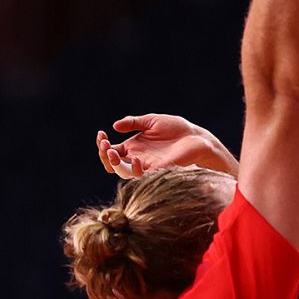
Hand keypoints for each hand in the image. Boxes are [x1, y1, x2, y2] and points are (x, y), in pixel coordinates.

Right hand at [96, 114, 230, 178]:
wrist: (196, 137)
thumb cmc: (176, 129)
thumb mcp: (151, 121)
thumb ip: (134, 122)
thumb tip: (115, 126)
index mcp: (133, 147)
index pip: (111, 151)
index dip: (102, 145)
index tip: (102, 134)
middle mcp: (137, 158)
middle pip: (112, 164)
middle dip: (104, 155)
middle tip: (105, 144)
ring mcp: (146, 166)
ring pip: (123, 173)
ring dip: (114, 164)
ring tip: (112, 151)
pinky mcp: (157, 171)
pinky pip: (141, 177)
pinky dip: (135, 170)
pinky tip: (137, 158)